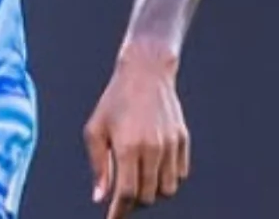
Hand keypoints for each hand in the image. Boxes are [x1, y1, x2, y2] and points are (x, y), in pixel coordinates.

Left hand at [83, 41, 188, 217]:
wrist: (145, 73)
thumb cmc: (115, 100)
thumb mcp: (95, 129)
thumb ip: (98, 166)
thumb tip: (100, 197)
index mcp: (128, 146)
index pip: (127, 193)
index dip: (119, 212)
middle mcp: (153, 148)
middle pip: (147, 196)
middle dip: (133, 202)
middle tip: (122, 196)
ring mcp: (171, 145)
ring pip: (166, 190)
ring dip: (152, 193)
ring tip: (137, 180)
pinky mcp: (183, 141)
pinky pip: (179, 175)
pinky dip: (166, 179)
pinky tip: (152, 167)